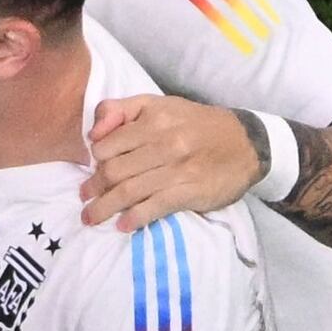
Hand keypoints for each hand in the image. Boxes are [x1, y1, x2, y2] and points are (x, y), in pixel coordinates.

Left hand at [78, 90, 259, 229]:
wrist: (246, 142)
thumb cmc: (195, 123)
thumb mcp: (159, 105)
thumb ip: (120, 110)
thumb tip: (93, 133)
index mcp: (154, 120)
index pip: (107, 145)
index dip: (94, 160)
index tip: (93, 169)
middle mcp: (165, 144)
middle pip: (113, 171)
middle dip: (94, 187)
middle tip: (85, 196)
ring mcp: (178, 170)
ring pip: (128, 191)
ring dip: (103, 208)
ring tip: (90, 217)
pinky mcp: (190, 192)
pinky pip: (153, 208)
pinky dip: (133, 219)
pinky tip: (122, 225)